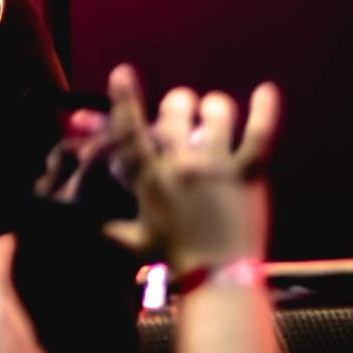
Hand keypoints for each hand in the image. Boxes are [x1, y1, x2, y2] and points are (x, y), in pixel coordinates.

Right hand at [102, 67, 277, 273]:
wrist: (218, 280)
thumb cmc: (173, 262)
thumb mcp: (133, 241)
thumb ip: (108, 224)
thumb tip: (86, 220)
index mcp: (151, 179)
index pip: (130, 129)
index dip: (124, 98)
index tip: (122, 72)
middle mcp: (181, 164)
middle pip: (176, 109)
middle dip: (178, 104)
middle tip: (182, 110)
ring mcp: (216, 166)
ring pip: (217, 112)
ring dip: (214, 108)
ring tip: (215, 114)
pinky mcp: (247, 173)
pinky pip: (259, 131)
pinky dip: (265, 108)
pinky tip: (266, 91)